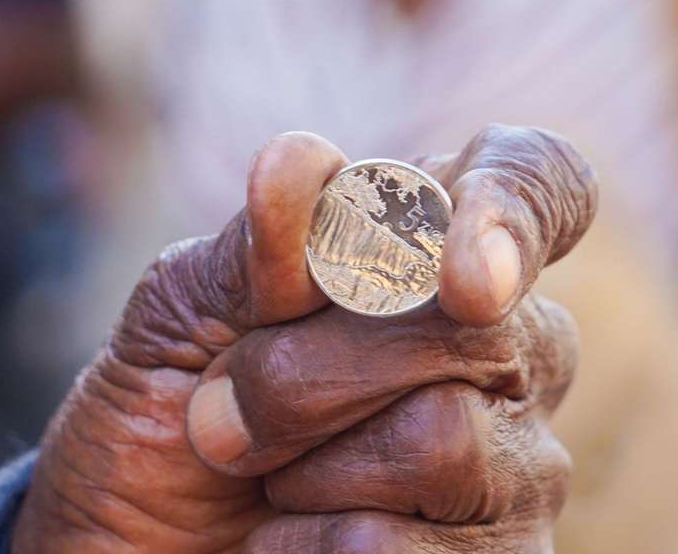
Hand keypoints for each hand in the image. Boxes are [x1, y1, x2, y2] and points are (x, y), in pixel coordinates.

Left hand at [11, 125, 596, 552]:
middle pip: (470, 325)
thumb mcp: (181, 315)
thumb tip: (306, 163)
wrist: (137, 551)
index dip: (516, 210)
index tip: (462, 279)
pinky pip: (395, 546)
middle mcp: (513, 348)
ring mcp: (522, 462)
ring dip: (301, 468)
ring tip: (268, 484)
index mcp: (444, 252)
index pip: (539, 182)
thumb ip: (253, 246)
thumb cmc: (171, 416)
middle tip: (221, 414)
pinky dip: (303, 546)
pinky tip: (292, 542)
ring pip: (440, 437)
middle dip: (307, 373)